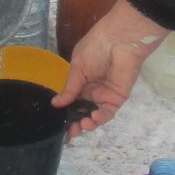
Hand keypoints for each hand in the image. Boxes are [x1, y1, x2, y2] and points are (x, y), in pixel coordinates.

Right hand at [52, 0, 168, 134]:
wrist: (119, 41)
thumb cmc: (95, 48)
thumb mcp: (77, 68)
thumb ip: (70, 88)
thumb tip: (56, 104)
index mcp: (81, 82)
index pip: (72, 103)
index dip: (66, 115)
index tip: (60, 128)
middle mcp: (92, 91)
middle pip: (83, 113)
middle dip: (76, 124)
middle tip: (70, 134)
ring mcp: (105, 95)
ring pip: (95, 116)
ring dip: (88, 123)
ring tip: (82, 126)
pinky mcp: (118, 98)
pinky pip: (108, 112)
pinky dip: (101, 118)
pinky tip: (93, 118)